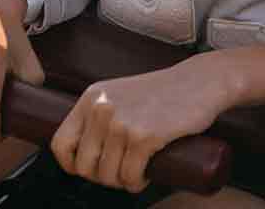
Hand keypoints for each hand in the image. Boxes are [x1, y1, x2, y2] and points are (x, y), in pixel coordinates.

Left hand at [50, 57, 227, 192]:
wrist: (203, 81)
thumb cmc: (165, 91)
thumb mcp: (121, 94)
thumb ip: (101, 113)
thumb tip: (85, 149)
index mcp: (91, 98)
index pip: (61, 143)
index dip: (72, 164)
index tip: (90, 168)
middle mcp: (101, 110)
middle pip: (84, 165)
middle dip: (102, 177)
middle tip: (121, 172)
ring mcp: (122, 123)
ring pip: (108, 175)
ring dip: (122, 182)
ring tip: (136, 173)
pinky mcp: (145, 136)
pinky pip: (130, 175)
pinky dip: (136, 183)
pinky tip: (145, 175)